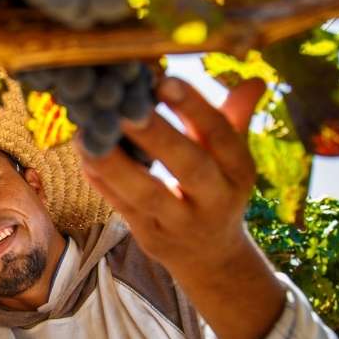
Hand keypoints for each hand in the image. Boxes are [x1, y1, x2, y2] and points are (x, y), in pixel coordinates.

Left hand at [76, 77, 285, 338]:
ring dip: (115, 163)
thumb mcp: (232, 159)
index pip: (222, 136)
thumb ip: (235, 118)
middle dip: (157, 136)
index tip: (164, 81)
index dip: (195, 108)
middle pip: (189, 167)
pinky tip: (84, 154)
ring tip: (90, 133)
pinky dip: (102, 180)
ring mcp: (181, 223)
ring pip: (148, 194)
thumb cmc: (216, 189)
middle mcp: (215, 199)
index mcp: (239, 172)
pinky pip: (122, 207)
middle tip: (126, 108)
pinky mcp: (150, 237)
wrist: (210, 257)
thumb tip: (254, 81)